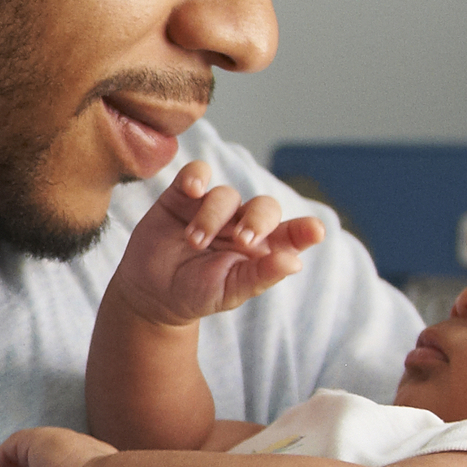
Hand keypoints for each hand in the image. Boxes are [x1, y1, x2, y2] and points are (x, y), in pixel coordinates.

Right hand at [110, 164, 321, 331]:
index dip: (304, 231)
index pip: (290, 235)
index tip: (315, 232)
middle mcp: (241, 223)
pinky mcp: (182, 195)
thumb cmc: (196, 294)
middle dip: (258, 220)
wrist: (151, 292)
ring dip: (213, 216)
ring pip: (226, 195)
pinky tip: (193, 190)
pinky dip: (197, 176)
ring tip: (195, 242)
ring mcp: (212, 208)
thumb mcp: (229, 292)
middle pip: (264, 207)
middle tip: (242, 240)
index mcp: (262, 249)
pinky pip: (196, 172)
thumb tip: (295, 262)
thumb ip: (260, 277)